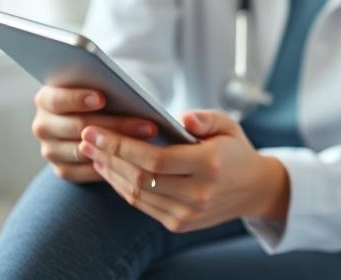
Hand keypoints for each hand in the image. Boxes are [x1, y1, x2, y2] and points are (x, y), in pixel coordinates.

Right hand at [31, 86, 156, 182]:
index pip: (57, 99)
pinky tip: (131, 160)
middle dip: (115, 125)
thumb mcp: (100, 85)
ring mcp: (50, 150)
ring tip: (147, 141)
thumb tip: (128, 91)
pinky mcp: (61, 169)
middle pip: (77, 127)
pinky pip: (83, 171)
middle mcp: (43, 125)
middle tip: (147, 125)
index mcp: (46, 99)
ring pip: (84, 150)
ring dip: (118, 147)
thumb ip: (104, 86)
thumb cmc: (103, 95)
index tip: (102, 99)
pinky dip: (107, 166)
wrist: (94, 117)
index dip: (78, 99)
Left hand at [78, 110, 290, 232]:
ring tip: (93, 152)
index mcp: (210, 165)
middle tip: (86, 138)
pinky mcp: (179, 224)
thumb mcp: (228, 125)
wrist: (254, 189)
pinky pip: (142, 205)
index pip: (155, 159)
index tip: (97, 132)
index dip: (121, 146)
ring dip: (110, 173)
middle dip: (108, 156)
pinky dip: (122, 187)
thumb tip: (181, 118)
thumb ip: (205, 118)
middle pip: (139, 177)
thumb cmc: (235, 151)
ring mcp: (187, 213)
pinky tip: (111, 170)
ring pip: (136, 194)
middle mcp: (197, 194)